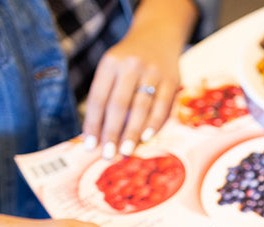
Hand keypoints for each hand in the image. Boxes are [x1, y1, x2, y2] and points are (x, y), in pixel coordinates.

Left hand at [81, 0, 197, 158]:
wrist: (159, 35)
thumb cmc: (129, 61)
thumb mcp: (112, 69)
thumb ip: (105, 96)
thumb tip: (97, 134)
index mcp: (110, 63)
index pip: (98, 98)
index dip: (93, 123)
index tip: (90, 146)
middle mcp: (131, 65)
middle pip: (118, 105)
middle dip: (112, 132)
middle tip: (108, 155)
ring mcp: (154, 72)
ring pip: (141, 108)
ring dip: (132, 133)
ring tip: (125, 152)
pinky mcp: (172, 79)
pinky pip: (162, 106)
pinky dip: (154, 124)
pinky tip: (147, 138)